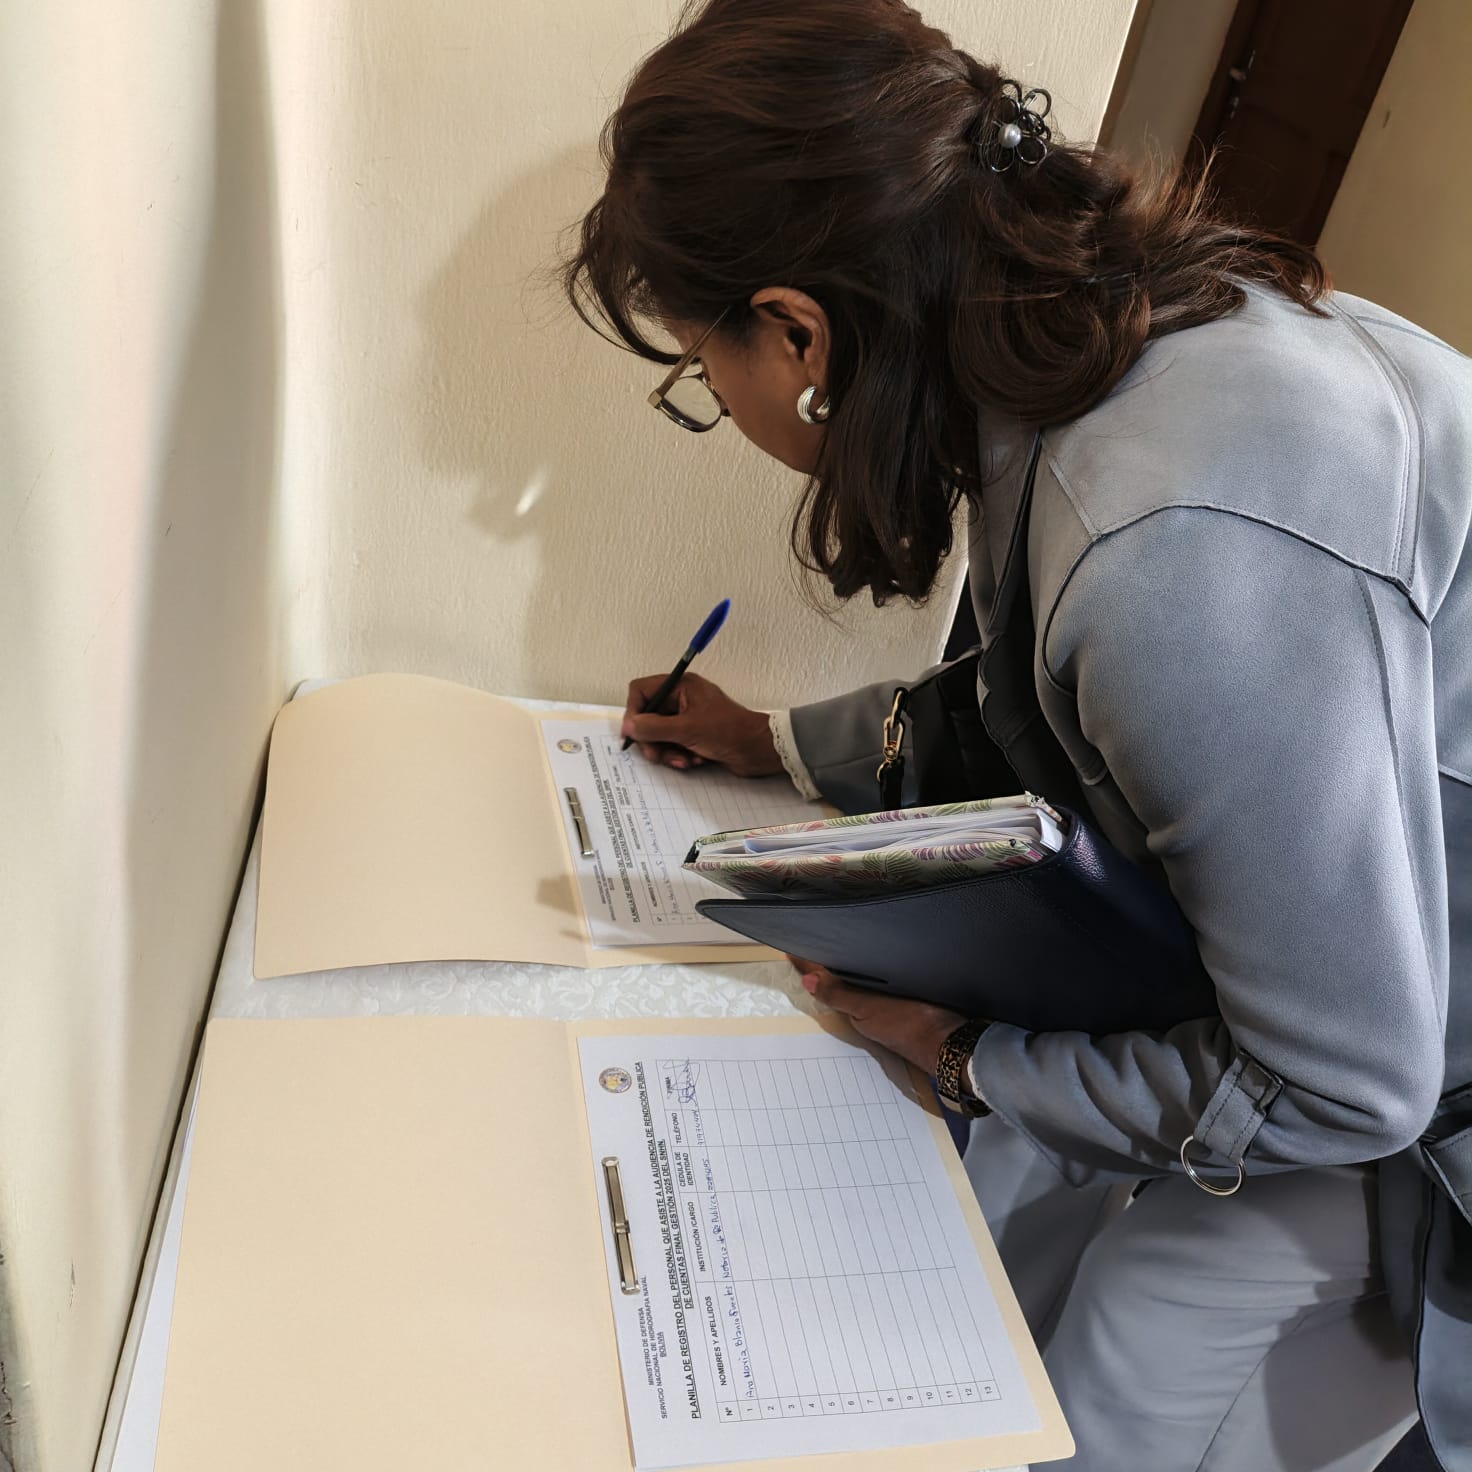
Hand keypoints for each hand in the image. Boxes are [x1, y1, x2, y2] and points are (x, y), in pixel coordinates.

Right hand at [621, 671, 782, 777]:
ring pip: (660, 735)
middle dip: (652, 739)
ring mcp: (689, 718)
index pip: (643, 691)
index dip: (634, 712)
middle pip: (649, 717)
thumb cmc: (729, 732)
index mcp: (682, 686)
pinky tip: (694, 761)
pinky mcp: (695, 736)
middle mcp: (683, 699)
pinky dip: (680, 755)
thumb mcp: (686, 729)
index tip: (633, 734)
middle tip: (656, 755)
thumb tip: (629, 725)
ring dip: (668, 751)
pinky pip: (674, 746)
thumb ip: (653, 727)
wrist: (759, 750)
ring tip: (682, 760)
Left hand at [789, 957, 965, 1077]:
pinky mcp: (911, 1007)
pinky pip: (885, 987)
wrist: (956, 1045)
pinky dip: (877, 973)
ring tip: (841, 946)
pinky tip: (881, 964)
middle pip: (843, 984)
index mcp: (857, 1012)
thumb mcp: (870, 1008)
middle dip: (829, 965)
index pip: (826, 984)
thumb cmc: (913, 1027)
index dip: (810, 967)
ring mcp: (891, 1011)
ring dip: (853, 968)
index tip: (792, 948)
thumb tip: (806, 980)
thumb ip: (840, 994)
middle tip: (815, 940)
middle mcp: (871, 1012)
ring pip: (865, 985)